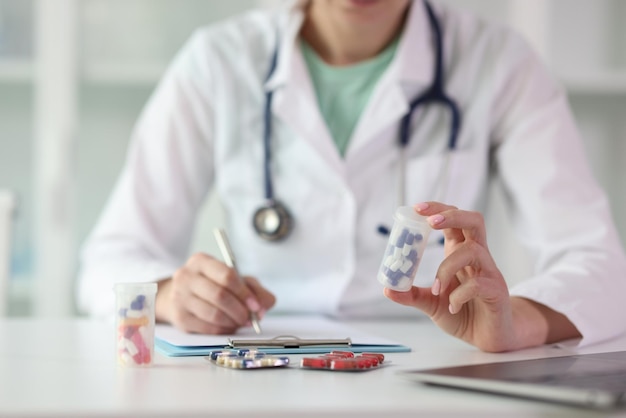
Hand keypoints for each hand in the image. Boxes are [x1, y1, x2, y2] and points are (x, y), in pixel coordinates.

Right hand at [155, 252, 275, 333]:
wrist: (180, 296)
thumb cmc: (212, 285)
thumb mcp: (235, 280)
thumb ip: (255, 289)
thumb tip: (264, 306)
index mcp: (201, 261)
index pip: (226, 275)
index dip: (244, 293)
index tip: (256, 305)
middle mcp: (186, 276)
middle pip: (219, 295)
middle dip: (240, 310)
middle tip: (250, 318)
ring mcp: (179, 297)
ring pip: (213, 314)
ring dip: (232, 322)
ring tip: (241, 322)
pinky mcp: (179, 317)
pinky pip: (206, 327)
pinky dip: (223, 330)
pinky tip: (229, 327)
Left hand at [384, 201, 517, 351]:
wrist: (488, 338)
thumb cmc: (464, 313)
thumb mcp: (432, 302)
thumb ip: (412, 294)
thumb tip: (388, 288)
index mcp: (460, 253)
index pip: (454, 220)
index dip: (438, 209)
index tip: (417, 209)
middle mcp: (477, 258)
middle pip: (474, 221)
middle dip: (452, 216)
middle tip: (431, 222)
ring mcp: (489, 272)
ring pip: (473, 251)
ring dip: (448, 267)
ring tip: (437, 288)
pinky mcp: (497, 292)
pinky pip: (479, 284)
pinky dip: (459, 294)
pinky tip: (453, 306)